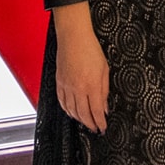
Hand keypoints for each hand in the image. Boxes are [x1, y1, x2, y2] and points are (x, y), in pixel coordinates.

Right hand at [51, 3, 108, 132]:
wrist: (74, 37)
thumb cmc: (90, 49)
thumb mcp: (105, 70)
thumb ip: (105, 90)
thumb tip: (105, 107)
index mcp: (91, 85)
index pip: (96, 111)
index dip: (100, 123)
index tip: (103, 127)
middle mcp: (78, 88)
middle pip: (83, 114)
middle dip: (90, 124)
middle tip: (95, 128)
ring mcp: (67, 86)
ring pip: (71, 110)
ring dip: (78, 119)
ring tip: (85, 122)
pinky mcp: (59, 82)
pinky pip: (61, 101)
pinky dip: (66, 110)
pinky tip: (71, 112)